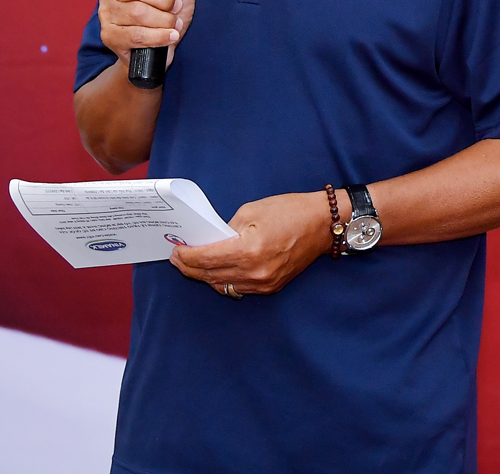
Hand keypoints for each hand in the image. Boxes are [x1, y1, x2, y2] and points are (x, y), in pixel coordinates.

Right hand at [96, 0, 200, 61]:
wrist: (158, 46)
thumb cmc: (166, 12)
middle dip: (165, 0)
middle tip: (177, 7)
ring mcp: (107, 13)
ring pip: (137, 13)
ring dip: (164, 20)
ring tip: (175, 23)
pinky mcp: (110, 36)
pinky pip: (136, 35)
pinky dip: (159, 36)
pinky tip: (170, 36)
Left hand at [169, 191, 334, 296]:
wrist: (324, 224)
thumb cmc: (291, 211)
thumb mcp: (252, 211)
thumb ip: (227, 229)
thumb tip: (211, 241)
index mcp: (249, 250)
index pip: (205, 259)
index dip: (185, 256)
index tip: (175, 251)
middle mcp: (255, 272)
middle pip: (210, 276)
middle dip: (189, 268)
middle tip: (178, 258)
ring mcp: (264, 283)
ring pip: (222, 285)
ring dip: (205, 276)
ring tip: (194, 264)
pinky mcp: (271, 287)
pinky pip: (239, 288)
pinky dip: (224, 280)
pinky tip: (217, 270)